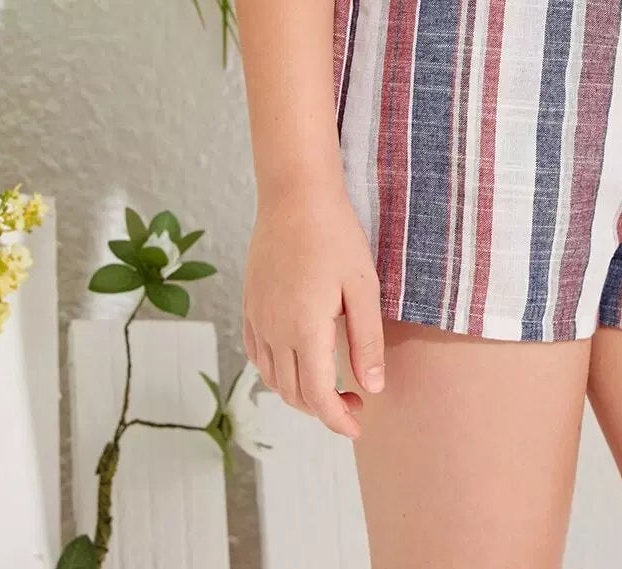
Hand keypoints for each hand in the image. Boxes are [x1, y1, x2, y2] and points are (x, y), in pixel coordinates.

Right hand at [242, 182, 386, 439]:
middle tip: (355, 402)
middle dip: (323, 410)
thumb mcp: (363, 286)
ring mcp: (257, 319)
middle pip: (293, 394)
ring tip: (331, 385)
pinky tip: (298, 362)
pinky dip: (276, 372)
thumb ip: (367, 340)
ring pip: (272, 379)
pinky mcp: (250, 306)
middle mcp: (274, 331)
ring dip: (299, 394)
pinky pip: (257, 355)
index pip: (317, 396)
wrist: (295, 196)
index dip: (338, 419)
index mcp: (304, 329)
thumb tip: (372, 387)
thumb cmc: (335, 235)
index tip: (358, 425)